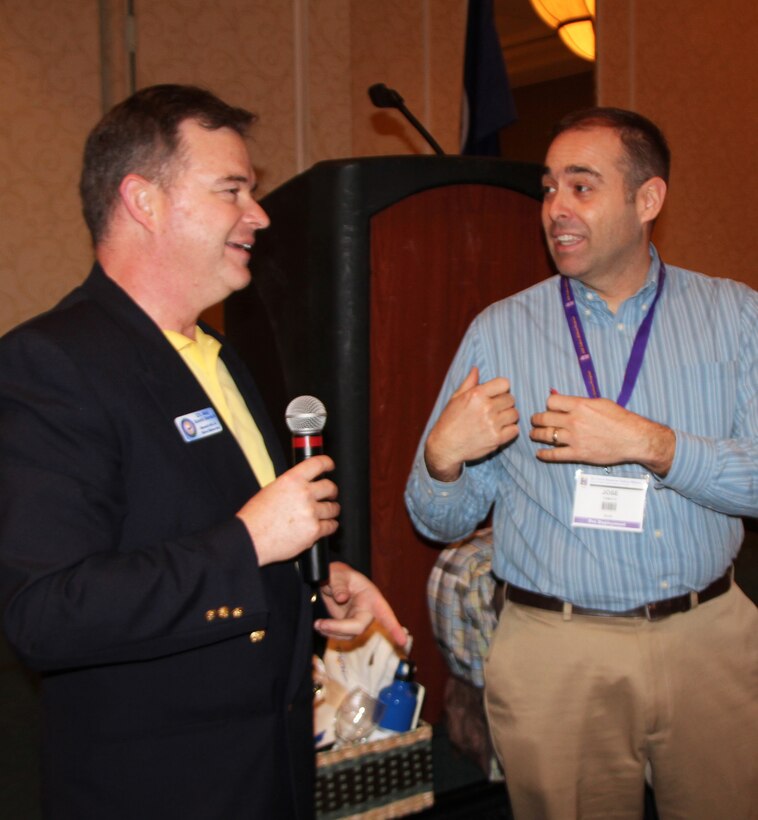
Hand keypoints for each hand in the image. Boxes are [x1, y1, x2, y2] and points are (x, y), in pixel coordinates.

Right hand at [237, 455, 339, 565]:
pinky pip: (331, 526)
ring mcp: (310, 512)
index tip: (330, 466)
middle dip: (332, 491)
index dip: (328, 463)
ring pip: (333, 508)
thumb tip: (303, 486)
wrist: (251, 538)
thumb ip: (291, 486)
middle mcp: (304, 494)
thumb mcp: (271, 490)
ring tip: (328, 512)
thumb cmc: (255, 517)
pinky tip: (325, 526)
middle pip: (330, 487)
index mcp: (292, 480)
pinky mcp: (314, 530)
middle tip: (330, 495)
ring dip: (332, 510)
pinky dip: (330, 526)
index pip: (318, 464)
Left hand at [314, 562, 407, 647]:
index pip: (385, 613)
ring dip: (332, 632)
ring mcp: (357, 619)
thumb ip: (339, 584)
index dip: (394, 627)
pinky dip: (329, 633)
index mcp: (372, 597)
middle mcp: (367, 611)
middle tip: (321, 624)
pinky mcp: (347, 625)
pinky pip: (340, 634)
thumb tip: (342, 598)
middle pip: (359, 627)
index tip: (402, 641)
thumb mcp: (338, 574)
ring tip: (317, 624)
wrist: (330, 580)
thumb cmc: (339, 574)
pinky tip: (320, 626)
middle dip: (340, 628)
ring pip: (349, 634)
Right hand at [424, 366, 518, 480]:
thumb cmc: (449, 421)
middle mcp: (486, 408)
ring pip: (515, 414)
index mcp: (476, 395)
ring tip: (497, 420)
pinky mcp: (497, 439)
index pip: (504, 383)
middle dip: (504, 403)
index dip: (501, 389)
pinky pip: (515, 430)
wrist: (445, 446)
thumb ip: (469, 383)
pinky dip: (509, 430)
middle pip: (511, 399)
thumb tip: (476, 368)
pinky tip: (499, 430)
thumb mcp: (455, 398)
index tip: (495, 395)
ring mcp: (492, 424)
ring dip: (508, 417)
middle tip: (494, 410)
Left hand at [530, 391, 674, 474]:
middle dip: (537, 419)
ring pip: (545, 435)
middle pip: (544, 418)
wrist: (633, 439)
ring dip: (536, 435)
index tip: (550, 409)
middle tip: (535, 421)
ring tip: (534, 434)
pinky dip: (544, 454)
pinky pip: (555, 455)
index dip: (549, 405)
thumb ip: (580, 402)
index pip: (552, 402)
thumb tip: (564, 401)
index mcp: (580, 406)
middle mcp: (574, 421)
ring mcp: (574, 438)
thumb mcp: (600, 402)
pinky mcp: (578, 453)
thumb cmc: (620, 419)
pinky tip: (539, 453)